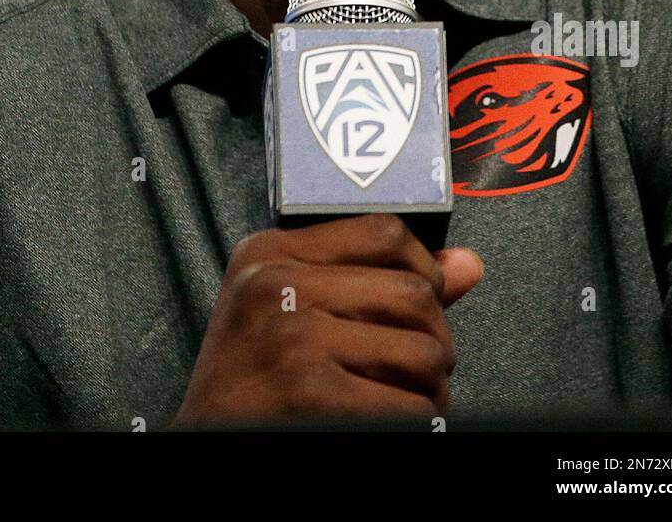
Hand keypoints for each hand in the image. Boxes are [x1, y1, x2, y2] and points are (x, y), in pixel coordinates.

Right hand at [171, 212, 483, 425]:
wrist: (204, 439)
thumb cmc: (249, 380)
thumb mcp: (290, 309)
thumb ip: (376, 280)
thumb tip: (467, 262)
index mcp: (271, 252)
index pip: (384, 232)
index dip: (424, 267)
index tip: (424, 300)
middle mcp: (277, 282)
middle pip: (413, 292)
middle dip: (434, 339)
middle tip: (420, 369)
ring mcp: (291, 334)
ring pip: (421, 351)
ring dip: (430, 389)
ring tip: (407, 400)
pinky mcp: (308, 390)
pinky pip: (405, 406)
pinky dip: (413, 423)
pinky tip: (390, 424)